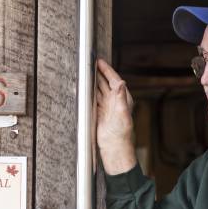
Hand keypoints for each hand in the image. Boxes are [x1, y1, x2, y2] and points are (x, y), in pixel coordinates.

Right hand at [95, 59, 136, 174]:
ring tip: (86, 72)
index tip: (100, 62)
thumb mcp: (122, 114)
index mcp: (123, 99)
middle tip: (90, 63)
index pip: (114, 80)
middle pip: (105, 82)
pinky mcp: (99, 113)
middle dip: (98, 73)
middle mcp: (115, 101)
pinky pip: (93, 99)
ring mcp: (107, 106)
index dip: (107, 70)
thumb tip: (121, 82)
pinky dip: (89, 92)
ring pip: (98, 90)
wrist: (114, 147)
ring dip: (93, 82)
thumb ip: (121, 98)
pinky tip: (84, 88)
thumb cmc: (122, 133)